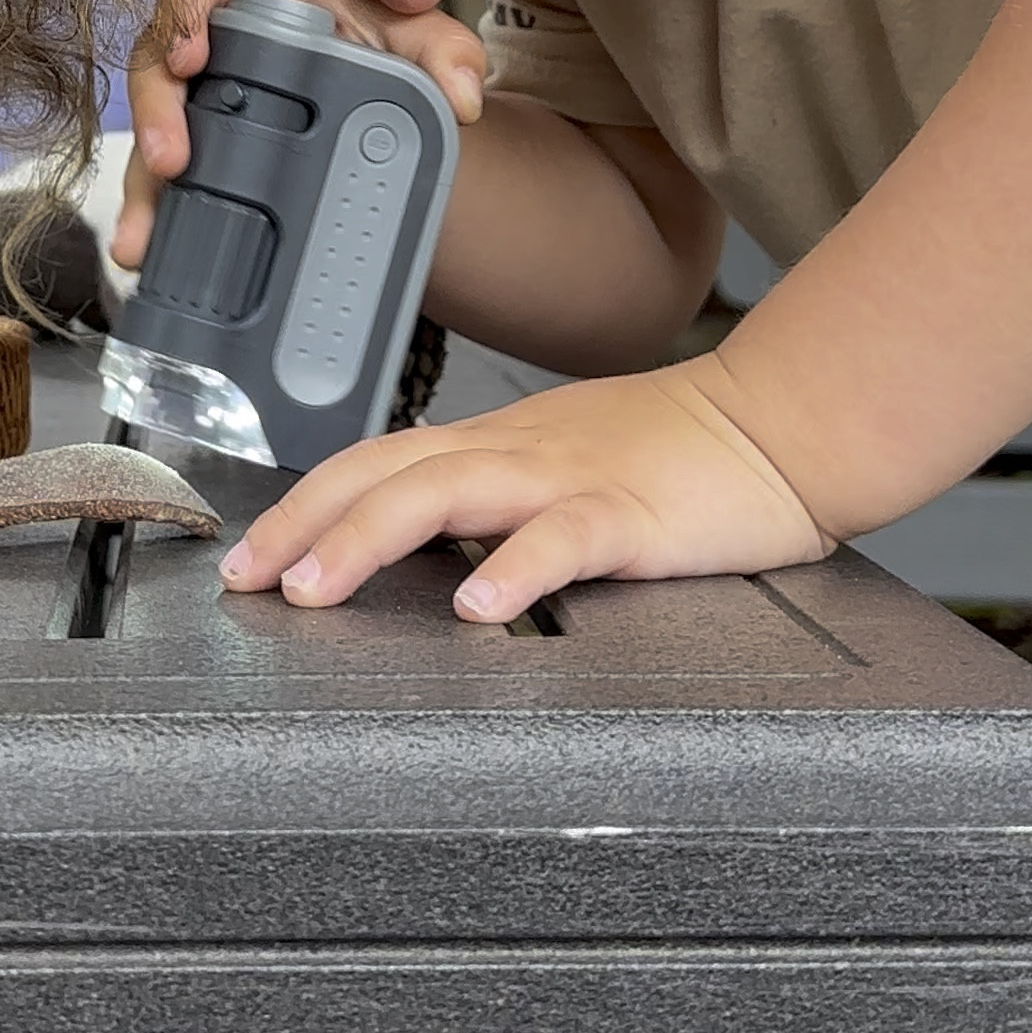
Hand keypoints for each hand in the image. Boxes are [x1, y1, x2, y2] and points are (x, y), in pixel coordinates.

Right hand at [111, 0, 485, 273]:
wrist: (380, 90)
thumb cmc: (384, 42)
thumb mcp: (416, 38)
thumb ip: (445, 52)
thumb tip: (465, 97)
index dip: (186, 14)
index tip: (191, 58)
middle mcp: (216, 35)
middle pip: (161, 60)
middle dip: (155, 113)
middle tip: (171, 162)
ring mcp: (199, 93)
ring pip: (153, 127)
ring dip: (142, 185)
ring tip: (143, 239)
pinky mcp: (195, 140)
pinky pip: (159, 170)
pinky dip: (152, 213)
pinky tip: (147, 254)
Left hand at [216, 360, 829, 614]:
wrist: (785, 424)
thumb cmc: (682, 454)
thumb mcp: (566, 465)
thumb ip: (498, 499)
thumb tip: (429, 548)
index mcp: (498, 446)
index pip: (374, 462)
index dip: (302, 504)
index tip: (247, 555)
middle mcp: (517, 452)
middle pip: (384, 473)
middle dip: (302, 524)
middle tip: (247, 580)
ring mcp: (571, 478)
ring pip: (445, 494)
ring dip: (367, 540)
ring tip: (315, 589)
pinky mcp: (631, 514)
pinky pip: (563, 538)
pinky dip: (514, 568)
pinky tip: (478, 608)